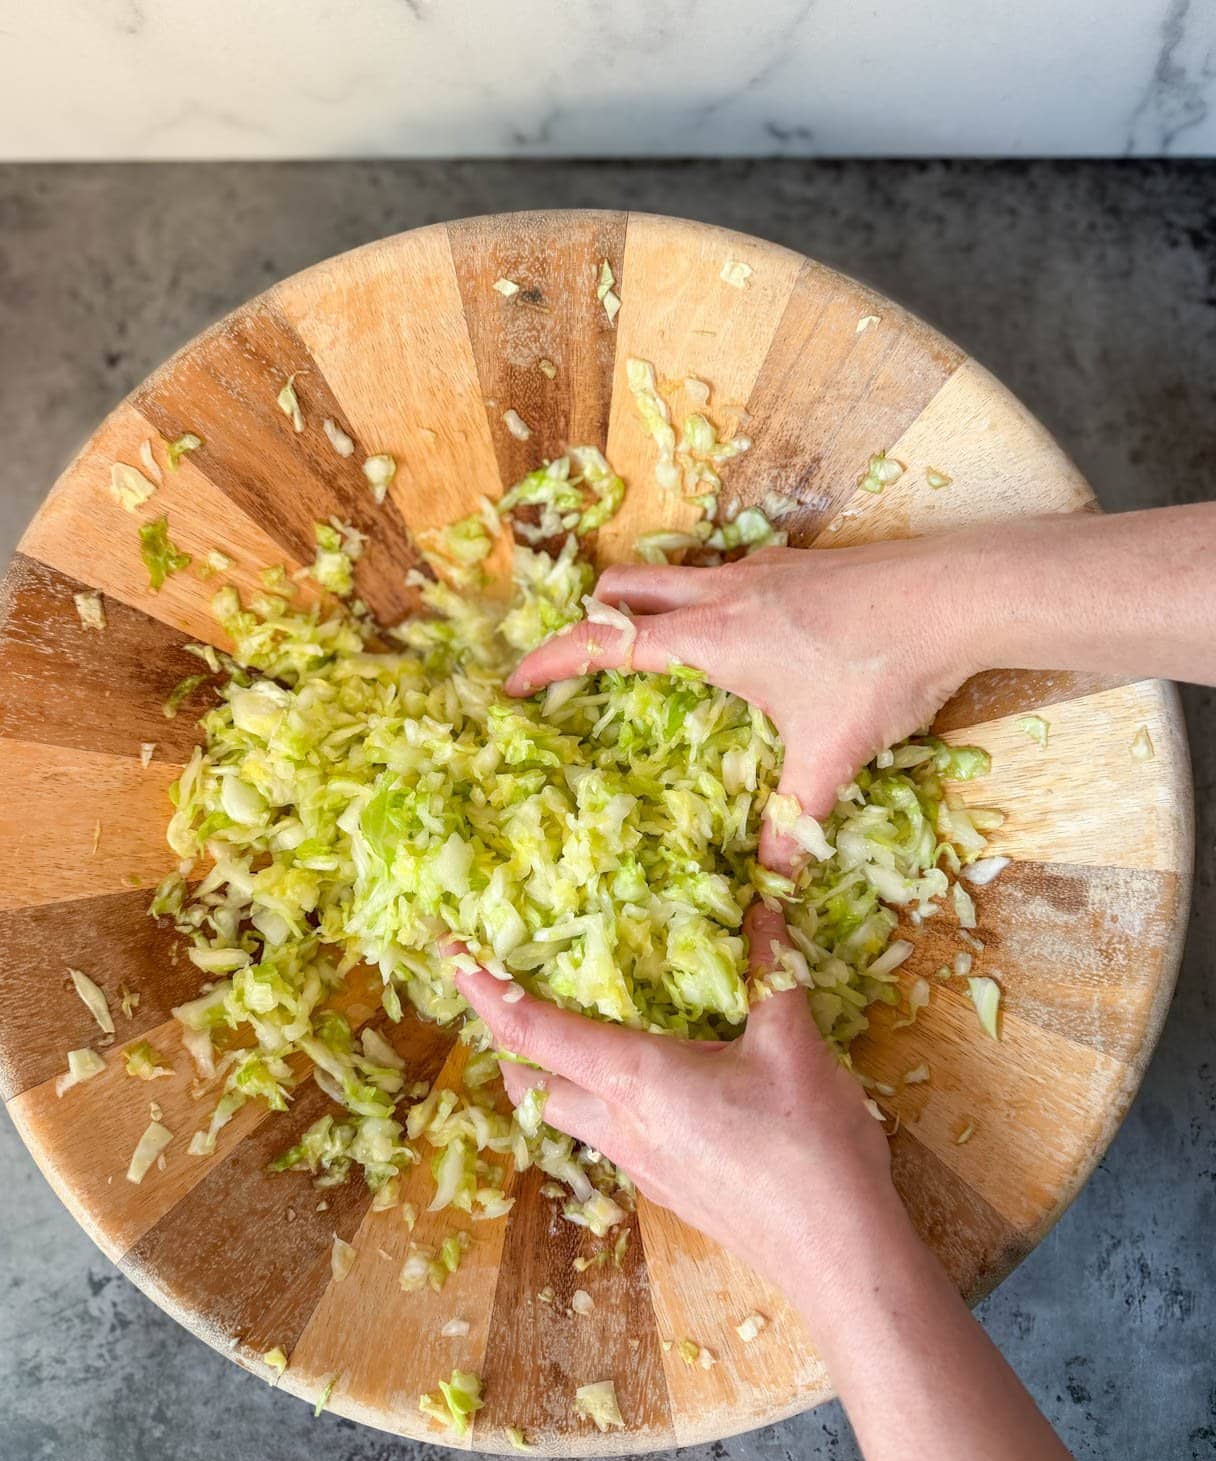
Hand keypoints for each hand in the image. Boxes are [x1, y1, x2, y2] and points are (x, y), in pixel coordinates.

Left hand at [453, 902, 901, 1309]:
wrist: (838, 1258)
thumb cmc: (809, 1151)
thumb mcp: (792, 1045)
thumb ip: (770, 969)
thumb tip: (766, 900)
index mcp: (635, 1080)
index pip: (532, 1030)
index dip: (483, 988)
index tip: (450, 951)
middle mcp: (619, 1125)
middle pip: (530, 1080)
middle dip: (507, 1034)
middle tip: (505, 986)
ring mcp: (639, 1166)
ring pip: (565, 1114)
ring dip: (551, 1073)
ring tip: (570, 1028)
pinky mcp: (666, 1189)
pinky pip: (607, 1136)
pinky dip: (599, 1101)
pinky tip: (643, 1084)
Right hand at [506, 540, 975, 868]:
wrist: (954, 597)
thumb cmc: (882, 671)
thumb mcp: (830, 755)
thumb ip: (792, 822)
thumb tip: (773, 891)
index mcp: (710, 638)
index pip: (604, 641)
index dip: (549, 660)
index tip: (512, 682)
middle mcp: (721, 593)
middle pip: (621, 586)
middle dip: (591, 620)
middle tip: (581, 667)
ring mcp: (757, 570)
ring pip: (668, 570)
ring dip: (642, 602)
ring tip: (646, 652)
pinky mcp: (793, 563)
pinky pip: (718, 573)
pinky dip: (697, 598)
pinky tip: (735, 638)